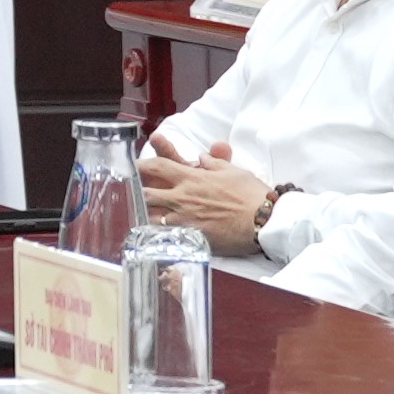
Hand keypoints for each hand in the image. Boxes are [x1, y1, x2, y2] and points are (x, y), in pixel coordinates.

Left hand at [142, 146, 277, 249]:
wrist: (265, 221)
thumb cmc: (252, 195)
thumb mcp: (233, 171)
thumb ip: (214, 163)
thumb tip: (201, 157)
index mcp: (192, 178)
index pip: (158, 166)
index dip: (142, 165)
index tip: (133, 166)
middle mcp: (182, 197)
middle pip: (146, 191)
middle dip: (136, 191)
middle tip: (129, 192)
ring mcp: (184, 218)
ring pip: (150, 214)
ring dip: (144, 212)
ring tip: (138, 212)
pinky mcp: (190, 236)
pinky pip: (165, 234)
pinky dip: (156, 232)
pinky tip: (150, 232)